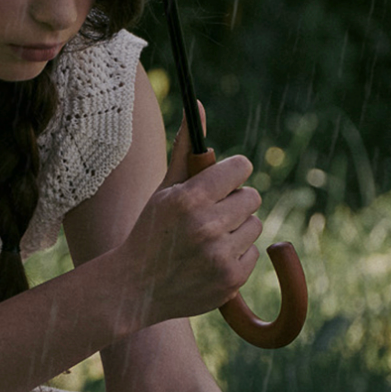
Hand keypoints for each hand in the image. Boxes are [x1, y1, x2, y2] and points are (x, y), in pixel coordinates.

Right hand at [116, 109, 262, 327]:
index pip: (240, 168)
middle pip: (251, 196)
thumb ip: (187, 148)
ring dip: (237, 228)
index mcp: (188, 197)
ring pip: (255, 225)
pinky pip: (252, 253)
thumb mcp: (164, 187)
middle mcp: (207, 225)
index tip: (224, 178)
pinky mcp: (231, 279)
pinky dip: (236, 254)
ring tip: (209, 236)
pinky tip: (210, 258)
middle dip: (234, 201)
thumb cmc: (150, 229)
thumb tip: (200, 104)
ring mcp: (220, 255)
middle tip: (212, 210)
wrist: (135, 286)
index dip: (233, 172)